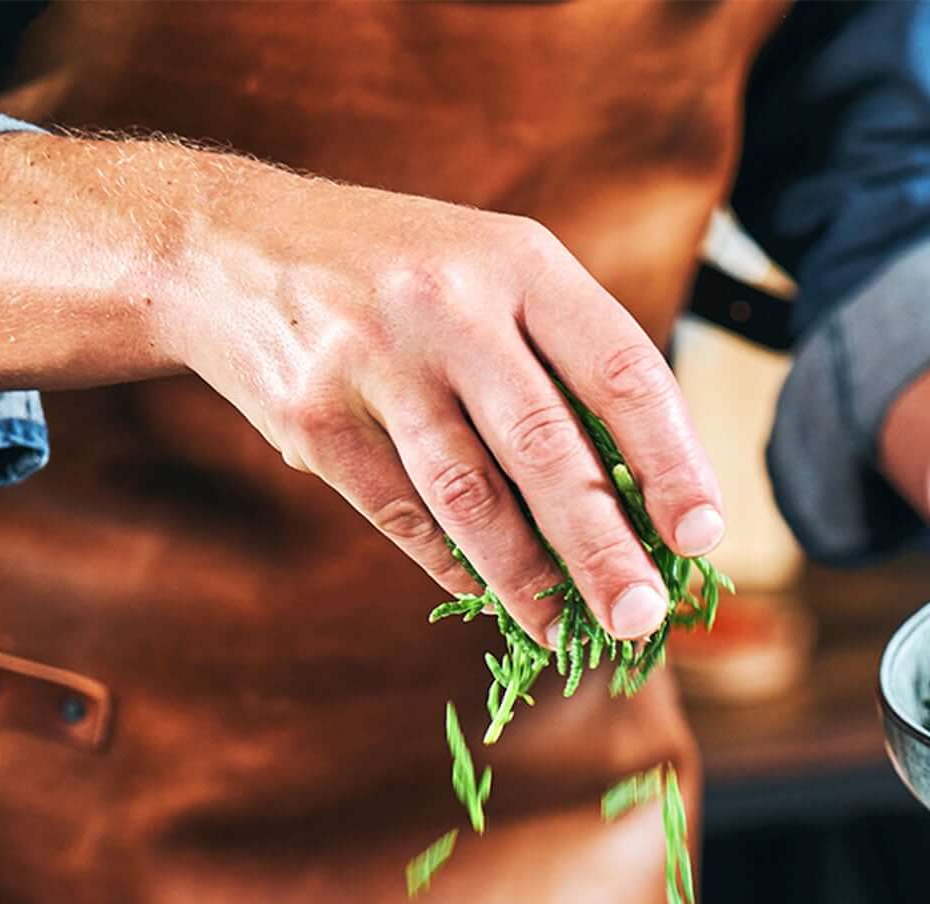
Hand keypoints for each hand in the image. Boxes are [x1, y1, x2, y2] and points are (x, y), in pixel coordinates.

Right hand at [162, 163, 722, 640]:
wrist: (224, 245)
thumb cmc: (404, 277)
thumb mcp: (493, 274)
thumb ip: (566, 364)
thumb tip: (650, 502)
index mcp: (519, 264)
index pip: (622, 372)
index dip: (671, 462)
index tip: (705, 535)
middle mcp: (450, 306)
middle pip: (549, 449)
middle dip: (604, 548)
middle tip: (643, 616)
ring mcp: (375, 361)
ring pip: (471, 498)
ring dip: (527, 580)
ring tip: (567, 632)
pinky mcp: (315, 417)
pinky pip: (403, 516)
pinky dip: (454, 566)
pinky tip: (488, 596)